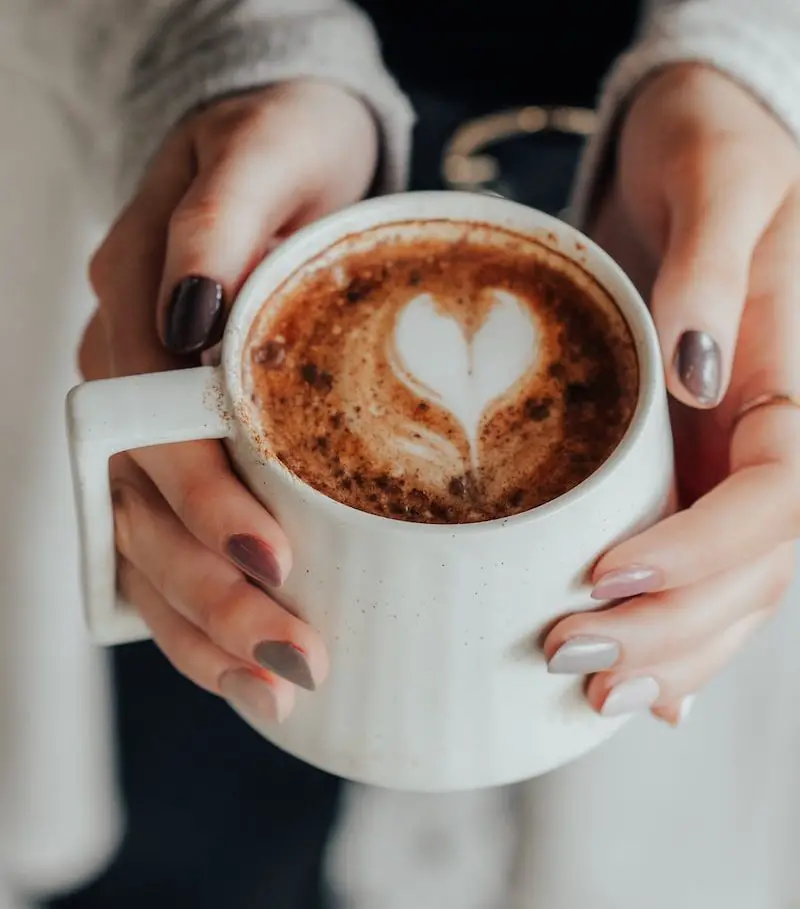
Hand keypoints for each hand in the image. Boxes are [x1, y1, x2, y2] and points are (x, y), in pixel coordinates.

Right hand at [86, 80, 377, 721]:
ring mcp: (149, 421)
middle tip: (295, 657)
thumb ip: (217, 221)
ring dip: (207, 624)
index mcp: (138, 309)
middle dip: (214, 589)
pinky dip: (203, 609)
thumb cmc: (287, 149)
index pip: (149, 427)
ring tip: (276, 686)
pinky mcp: (185, 448)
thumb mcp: (265, 152)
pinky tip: (249, 663)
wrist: (289, 153)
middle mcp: (128, 379)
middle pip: (144, 507)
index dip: (203, 498)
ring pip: (148, 543)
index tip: (276, 557)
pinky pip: (172, 541)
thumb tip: (192, 314)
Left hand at [544, 64, 799, 722]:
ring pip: (726, 589)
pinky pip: (691, 562)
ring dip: (666, 652)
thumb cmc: (709, 148)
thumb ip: (716, 269)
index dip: (699, 554)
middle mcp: (764, 442)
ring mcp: (726, 462)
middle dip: (667, 628)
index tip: (607, 576)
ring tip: (589, 693)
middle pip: (747, 570)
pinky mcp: (681, 464)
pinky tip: (639, 684)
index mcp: (791, 387)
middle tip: (568, 655)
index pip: (771, 501)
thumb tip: (697, 370)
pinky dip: (669, 628)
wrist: (686, 148)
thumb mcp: (721, 179)